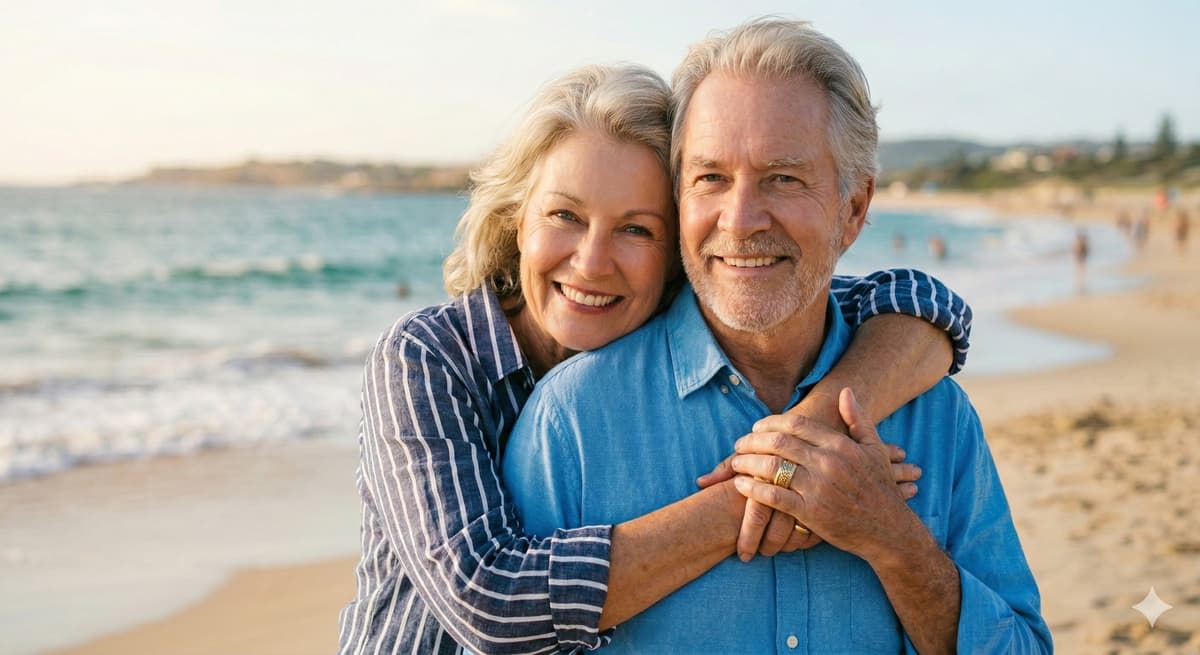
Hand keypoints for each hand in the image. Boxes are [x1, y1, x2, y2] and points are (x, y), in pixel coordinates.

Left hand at [728, 388, 923, 560]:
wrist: (890, 530)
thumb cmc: (881, 488)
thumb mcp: (875, 449)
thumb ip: (858, 419)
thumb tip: (845, 390)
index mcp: (840, 445)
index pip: (796, 424)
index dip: (770, 423)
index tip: (756, 428)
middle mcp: (828, 463)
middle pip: (778, 442)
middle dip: (752, 441)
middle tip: (738, 444)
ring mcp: (818, 488)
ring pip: (772, 468)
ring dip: (747, 463)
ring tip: (734, 463)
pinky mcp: (811, 513)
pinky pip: (774, 497)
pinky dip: (753, 489)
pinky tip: (740, 485)